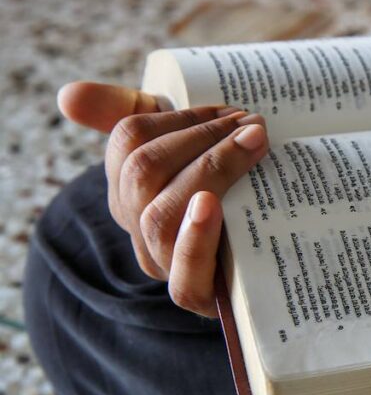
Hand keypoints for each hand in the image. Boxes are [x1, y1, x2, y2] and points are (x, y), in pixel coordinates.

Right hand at [58, 82, 267, 315]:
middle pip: (143, 174)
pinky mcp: (201, 298)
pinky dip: (195, 237)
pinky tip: (212, 205)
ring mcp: (167, 265)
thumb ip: (132, 113)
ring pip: (160, 217)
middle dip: (202, 139)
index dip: (180, 118)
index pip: (130, 140)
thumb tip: (67, 95)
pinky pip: (184, 278)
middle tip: (253, 123)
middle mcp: (139, 227)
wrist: (279, 258)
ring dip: (210, 171)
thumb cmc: (230, 191)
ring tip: (254, 145)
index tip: (230, 109)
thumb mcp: (187, 146)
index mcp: (132, 187)